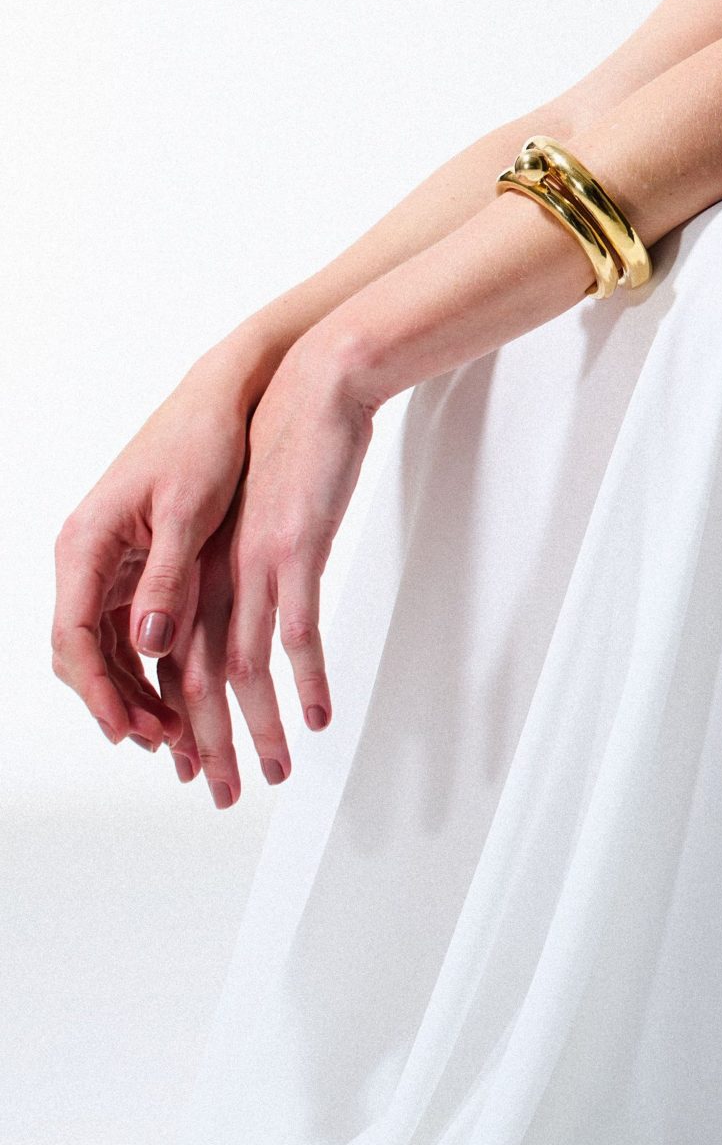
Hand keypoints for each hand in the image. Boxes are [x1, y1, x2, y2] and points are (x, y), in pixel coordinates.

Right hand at [52, 358, 252, 753]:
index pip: (75, 637)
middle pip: (83, 653)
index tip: (128, 733)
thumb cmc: (203, 443)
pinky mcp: (134, 565)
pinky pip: (130, 630)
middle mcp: (86, 556)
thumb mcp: (189, 513)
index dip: (99, 692)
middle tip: (166, 745)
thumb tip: (151, 644)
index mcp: (87, 542)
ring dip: (135, 694)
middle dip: (118, 704)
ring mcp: (107, 563)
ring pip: (106, 649)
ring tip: (178, 736)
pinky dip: (150, 668)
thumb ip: (167, 580)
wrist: (222, 400)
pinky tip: (179, 698)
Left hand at [166, 332, 375, 808]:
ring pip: (242, 665)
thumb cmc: (277, 451)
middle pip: (193, 678)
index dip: (169, 718)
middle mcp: (207, 571)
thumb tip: (196, 640)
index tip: (185, 762)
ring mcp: (249, 562)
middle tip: (220, 794)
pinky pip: (297, 629)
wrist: (311, 386)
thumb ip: (213, 578)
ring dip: (256, 728)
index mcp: (186, 565)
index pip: (160, 662)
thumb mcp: (236, 519)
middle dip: (206, 744)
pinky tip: (317, 716)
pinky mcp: (293, 548)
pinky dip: (305, 679)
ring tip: (270, 774)